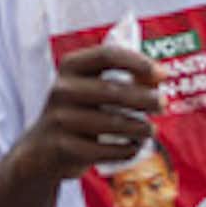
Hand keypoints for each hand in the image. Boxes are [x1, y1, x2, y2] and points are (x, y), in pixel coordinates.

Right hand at [21, 43, 160, 182]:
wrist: (42, 150)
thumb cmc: (79, 112)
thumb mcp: (90, 87)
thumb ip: (122, 77)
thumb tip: (158, 77)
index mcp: (71, 67)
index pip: (108, 55)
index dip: (139, 63)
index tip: (163, 75)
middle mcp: (62, 89)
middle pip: (114, 91)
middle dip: (146, 99)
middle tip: (162, 105)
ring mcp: (60, 119)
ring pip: (114, 123)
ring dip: (140, 128)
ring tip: (150, 130)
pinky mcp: (64, 148)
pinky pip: (107, 150)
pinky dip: (127, 150)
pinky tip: (133, 147)